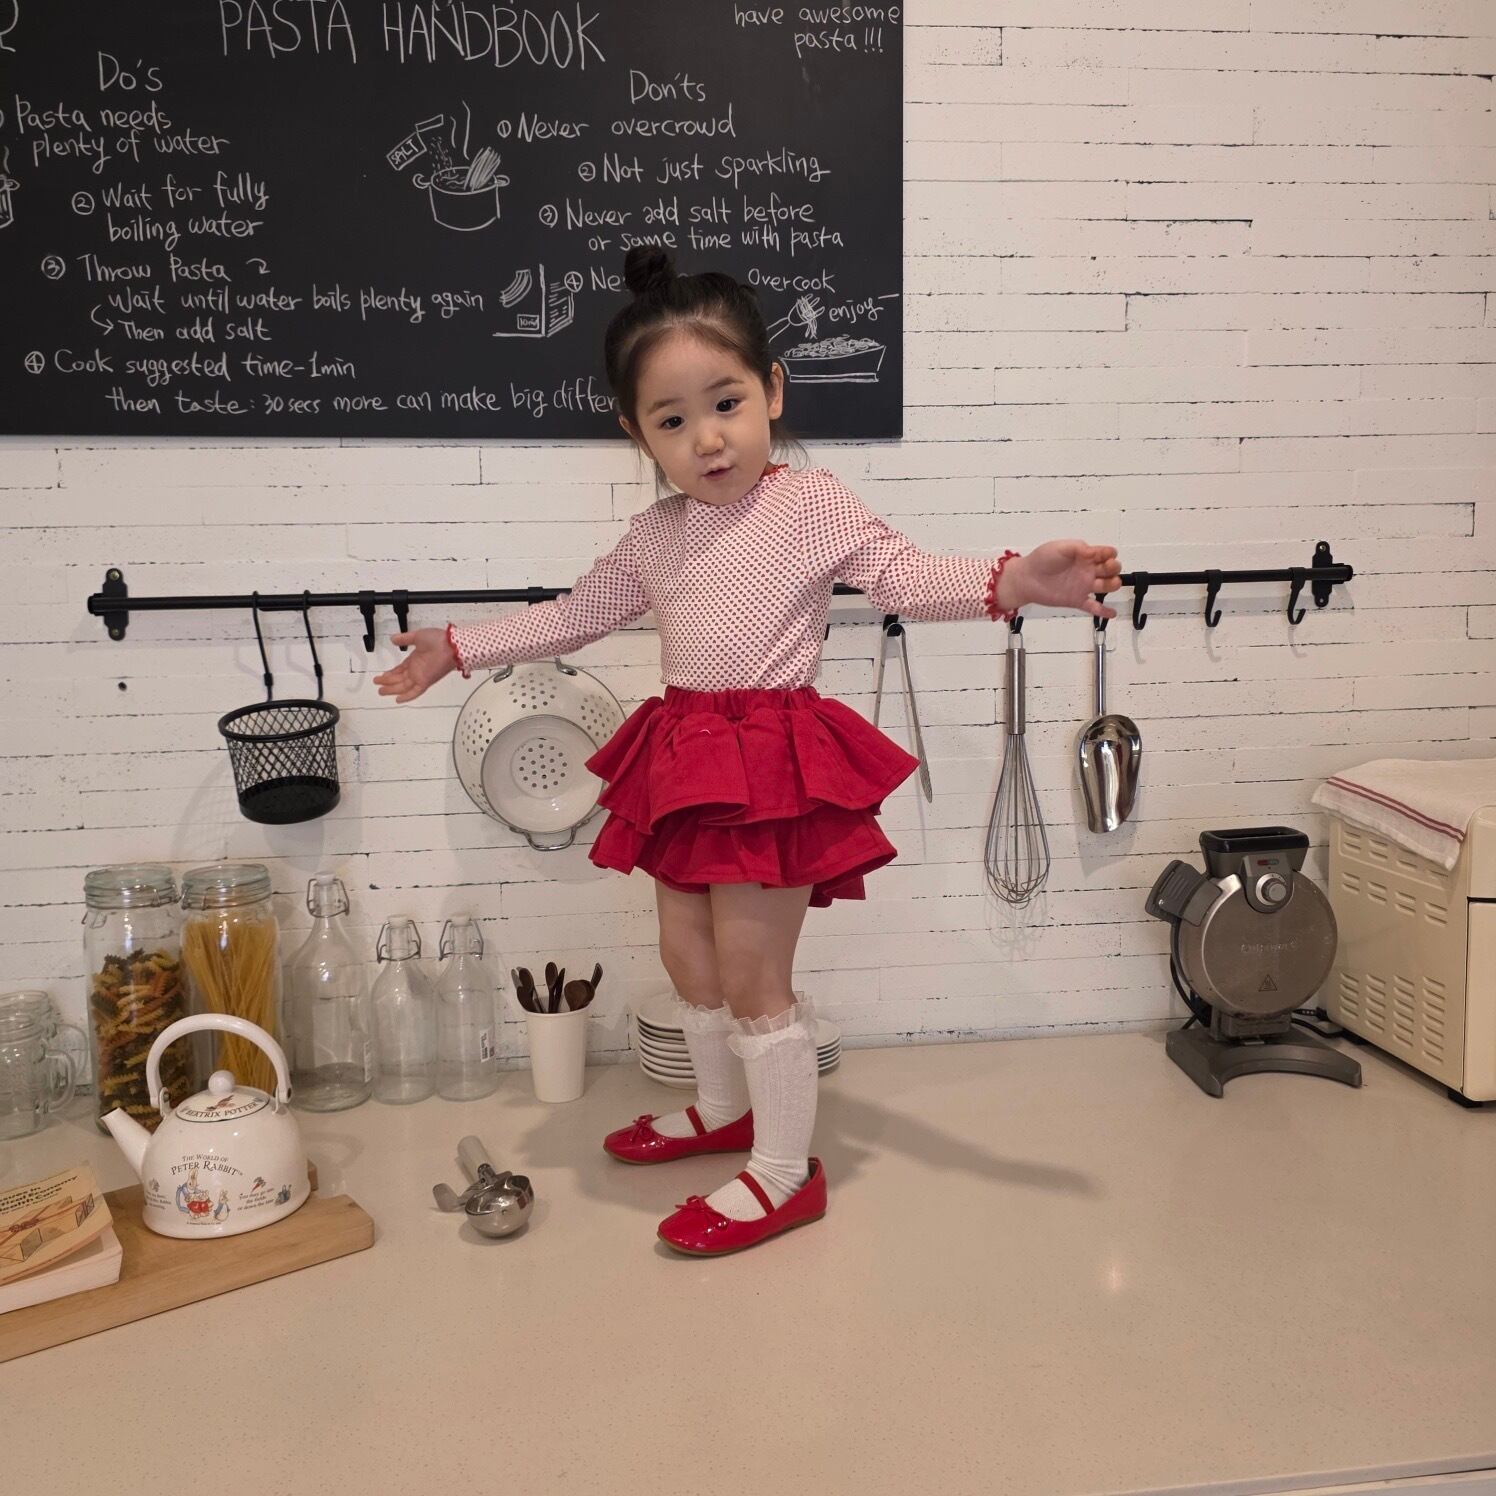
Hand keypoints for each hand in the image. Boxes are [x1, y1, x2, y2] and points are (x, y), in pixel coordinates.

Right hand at [372, 628, 456, 702]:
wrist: (450, 645)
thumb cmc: (438, 639)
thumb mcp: (417, 636)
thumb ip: (404, 639)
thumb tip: (393, 639)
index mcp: (415, 659)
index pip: (400, 669)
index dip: (391, 673)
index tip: (383, 675)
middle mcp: (417, 669)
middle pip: (400, 679)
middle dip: (388, 682)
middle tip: (378, 685)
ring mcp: (421, 676)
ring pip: (403, 686)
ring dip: (392, 689)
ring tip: (381, 691)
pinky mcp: (425, 681)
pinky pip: (414, 691)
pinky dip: (406, 696)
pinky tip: (397, 700)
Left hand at [1001, 542, 1121, 619]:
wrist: (1026, 579)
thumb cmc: (1041, 560)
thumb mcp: (1060, 547)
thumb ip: (1078, 548)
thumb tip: (1094, 551)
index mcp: (1084, 556)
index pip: (1106, 554)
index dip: (1110, 553)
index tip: (1108, 555)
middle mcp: (1087, 571)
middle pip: (1111, 570)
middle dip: (1114, 568)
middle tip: (1108, 568)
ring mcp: (1083, 586)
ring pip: (1107, 586)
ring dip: (1114, 584)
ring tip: (1112, 584)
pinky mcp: (1077, 600)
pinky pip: (1094, 607)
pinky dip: (1104, 611)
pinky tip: (1112, 613)